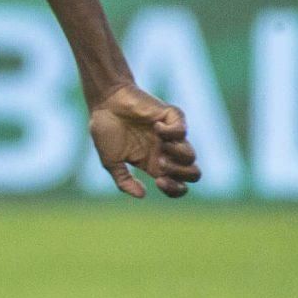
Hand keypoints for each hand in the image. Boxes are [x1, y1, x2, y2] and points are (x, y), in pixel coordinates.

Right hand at [89, 83, 200, 199]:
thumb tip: (142, 195)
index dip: (174, 190)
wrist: (104, 102)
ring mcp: (170, 135)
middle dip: (180, 175)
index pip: (179, 186)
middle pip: (192, 174)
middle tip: (161, 166)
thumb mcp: (110, 161)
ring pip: (191, 155)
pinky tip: (155, 127)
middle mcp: (166, 152)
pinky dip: (171, 133)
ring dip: (177, 156)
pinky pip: (183, 131)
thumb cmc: (106, 130)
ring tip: (160, 149)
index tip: (158, 181)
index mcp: (154, 164)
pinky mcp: (171, 117)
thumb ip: (123, 181)